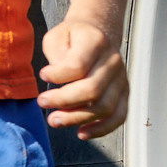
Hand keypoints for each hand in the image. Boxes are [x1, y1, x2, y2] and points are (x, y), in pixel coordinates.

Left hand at [37, 19, 127, 138]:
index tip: (43, 75)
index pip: (78, 65)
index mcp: (96, 42)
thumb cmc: (72, 38)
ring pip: (104, 107)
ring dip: (76, 118)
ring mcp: (121, 79)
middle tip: (43, 102)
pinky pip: (119, 116)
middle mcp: (113, 61)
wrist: (97, 32)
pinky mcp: (124, 93)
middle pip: (92, 89)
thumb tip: (56, 82)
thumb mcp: (57, 36)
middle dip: (63, 101)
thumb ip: (56, 56)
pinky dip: (101, 129)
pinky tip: (81, 133)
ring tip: (54, 120)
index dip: (58, 75)